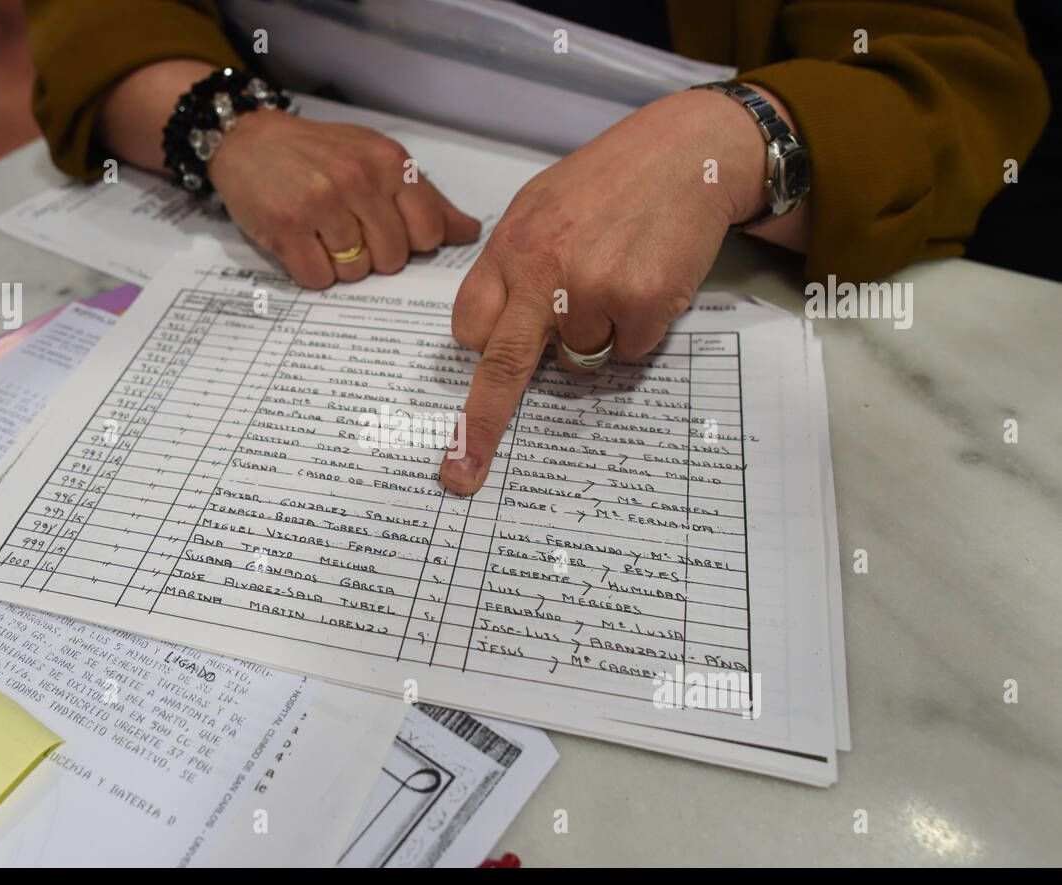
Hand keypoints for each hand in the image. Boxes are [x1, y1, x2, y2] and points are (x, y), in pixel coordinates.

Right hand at [208, 109, 480, 286]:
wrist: (250, 140)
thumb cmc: (320, 154)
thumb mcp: (378, 159)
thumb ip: (425, 197)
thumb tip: (469, 232)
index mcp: (389, 162)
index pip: (429, 233)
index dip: (411, 243)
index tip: (389, 230)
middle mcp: (358, 180)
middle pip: (393, 259)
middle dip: (374, 257)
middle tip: (349, 232)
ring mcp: (321, 204)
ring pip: (356, 273)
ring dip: (341, 266)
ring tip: (322, 235)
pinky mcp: (286, 228)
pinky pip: (319, 279)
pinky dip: (313, 273)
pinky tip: (303, 246)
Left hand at [439, 85, 803, 494]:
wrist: (687, 151)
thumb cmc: (612, 179)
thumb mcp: (541, 205)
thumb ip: (514, 265)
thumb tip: (498, 326)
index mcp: (510, 247)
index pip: (469, 326)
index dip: (480, 351)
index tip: (458, 398)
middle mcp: (544, 272)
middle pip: (501, 368)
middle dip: (478, 428)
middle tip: (461, 472)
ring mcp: (594, 290)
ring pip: (581, 360)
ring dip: (597, 336)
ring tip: (617, 279)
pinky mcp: (641, 304)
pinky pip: (628, 352)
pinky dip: (638, 330)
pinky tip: (646, 281)